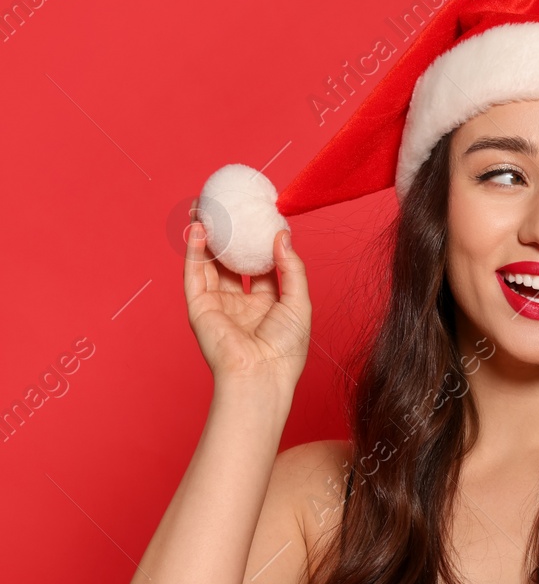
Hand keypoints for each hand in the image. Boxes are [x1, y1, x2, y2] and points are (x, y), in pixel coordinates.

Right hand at [183, 202, 311, 393]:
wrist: (260, 375)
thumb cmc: (285, 349)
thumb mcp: (299, 302)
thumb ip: (291, 267)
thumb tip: (282, 234)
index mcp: (268, 304)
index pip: (262, 265)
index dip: (261, 242)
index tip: (262, 216)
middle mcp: (241, 302)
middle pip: (232, 261)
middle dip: (230, 235)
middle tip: (229, 208)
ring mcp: (219, 304)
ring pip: (210, 263)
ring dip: (209, 236)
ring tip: (209, 208)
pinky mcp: (200, 307)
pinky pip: (195, 273)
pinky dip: (195, 250)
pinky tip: (200, 228)